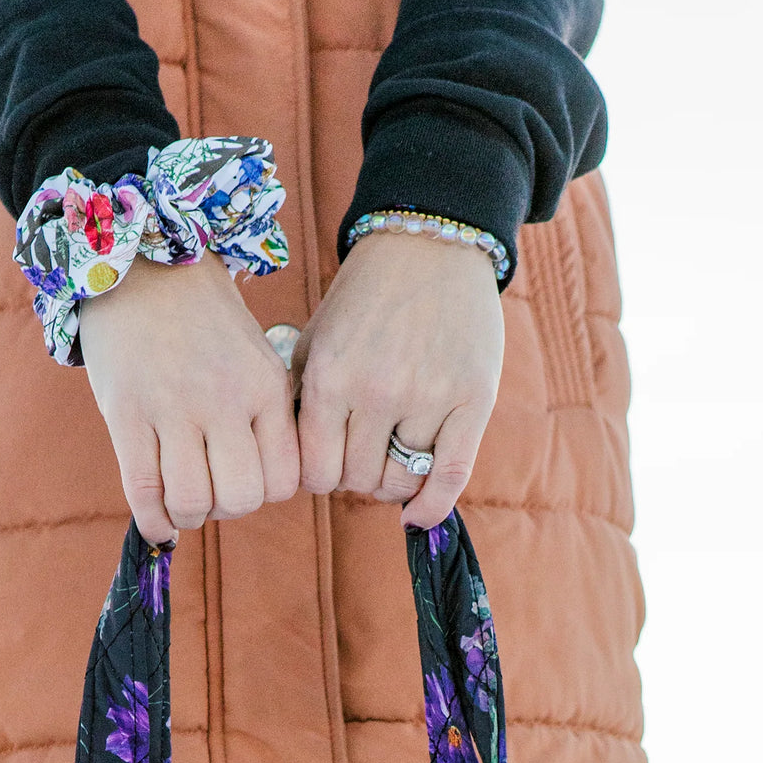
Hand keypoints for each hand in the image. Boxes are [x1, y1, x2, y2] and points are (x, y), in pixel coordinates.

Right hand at [79, 251, 300, 544]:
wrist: (140, 265)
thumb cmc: (201, 319)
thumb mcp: (255, 355)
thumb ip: (265, 413)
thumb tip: (266, 485)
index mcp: (265, 386)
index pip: (285, 479)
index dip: (264, 492)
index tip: (244, 477)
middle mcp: (224, 399)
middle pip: (241, 498)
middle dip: (226, 507)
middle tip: (210, 488)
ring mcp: (173, 407)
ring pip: (192, 501)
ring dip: (188, 514)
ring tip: (181, 496)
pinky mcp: (126, 413)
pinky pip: (142, 490)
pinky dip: (152, 520)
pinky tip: (157, 522)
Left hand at [290, 230, 503, 528]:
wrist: (428, 247)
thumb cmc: (362, 299)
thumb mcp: (314, 341)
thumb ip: (299, 400)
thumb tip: (288, 464)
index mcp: (328, 377)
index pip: (313, 470)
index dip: (318, 477)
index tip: (327, 465)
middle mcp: (376, 391)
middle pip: (356, 480)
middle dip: (354, 477)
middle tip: (362, 457)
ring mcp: (428, 396)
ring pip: (400, 481)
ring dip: (392, 483)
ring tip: (391, 461)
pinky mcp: (474, 399)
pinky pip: (450, 475)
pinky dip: (432, 506)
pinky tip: (417, 515)